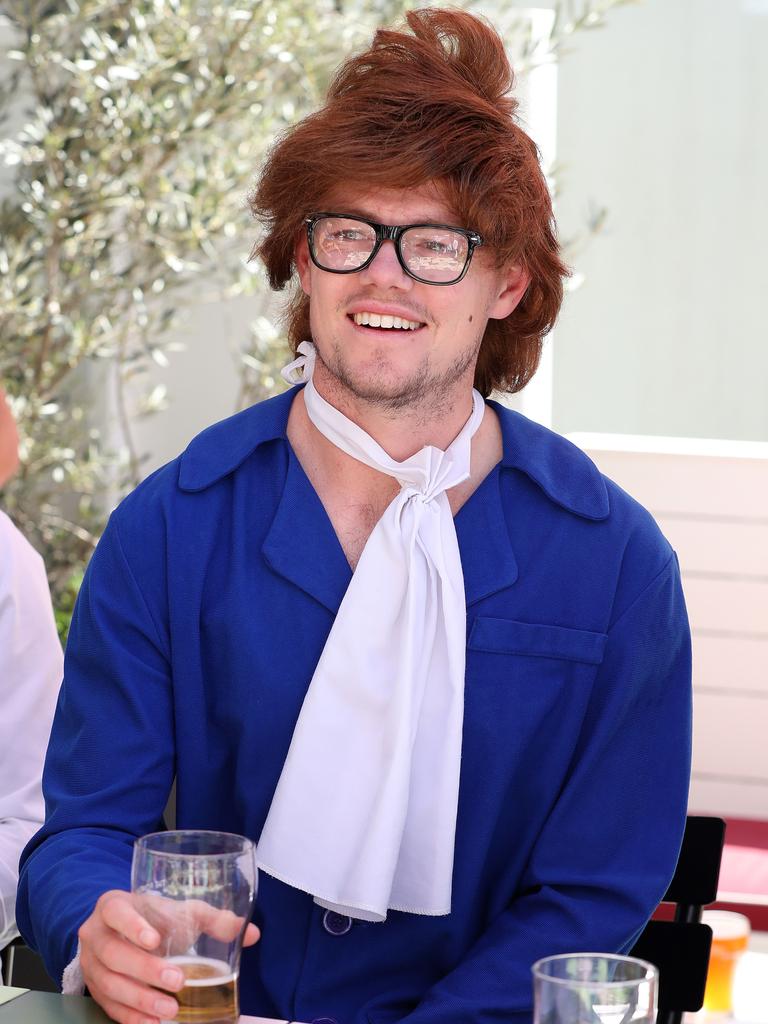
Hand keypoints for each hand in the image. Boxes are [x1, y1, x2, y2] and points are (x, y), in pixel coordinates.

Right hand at [78, 889, 259, 1023]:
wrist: (121, 933)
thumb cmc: (154, 919)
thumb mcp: (179, 912)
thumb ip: (212, 919)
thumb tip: (251, 933)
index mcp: (114, 906)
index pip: (117, 912)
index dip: (132, 926)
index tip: (155, 940)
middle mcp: (95, 934)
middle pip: (114, 954)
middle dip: (146, 970)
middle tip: (176, 982)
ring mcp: (91, 964)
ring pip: (109, 984)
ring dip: (140, 999)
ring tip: (169, 1010)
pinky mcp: (94, 989)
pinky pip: (108, 1006)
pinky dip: (130, 1016)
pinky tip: (151, 1023)